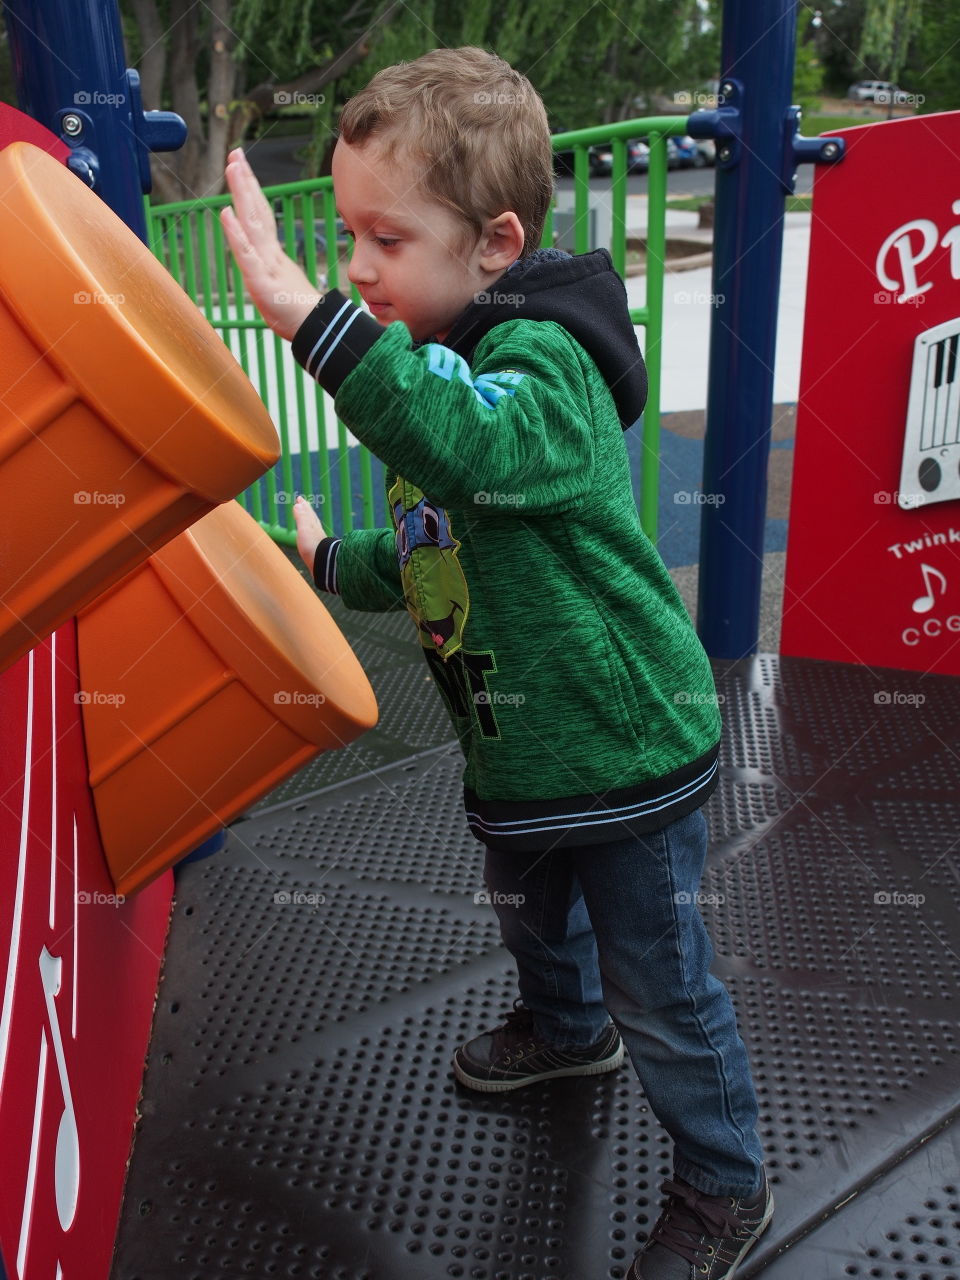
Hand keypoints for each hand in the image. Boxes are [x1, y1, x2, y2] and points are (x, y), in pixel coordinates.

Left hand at [220, 148, 322, 340]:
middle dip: (245, 182)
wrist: (316, 332)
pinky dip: (236, 233)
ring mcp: (266, 266)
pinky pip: (247, 255)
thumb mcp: (282, 290)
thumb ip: (274, 274)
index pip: (261, 217)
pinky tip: (226, 214)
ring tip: (233, 168)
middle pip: (256, 212)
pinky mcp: (261, 282)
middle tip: (236, 154)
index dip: (252, 191)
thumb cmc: (299, 314)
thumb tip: (269, 266)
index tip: (242, 167)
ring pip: (252, 225)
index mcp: (272, 255)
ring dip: (242, 195)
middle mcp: (269, 254)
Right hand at [293, 495, 326, 571]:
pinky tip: (312, 538)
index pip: (308, 513)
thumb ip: (302, 517)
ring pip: (314, 528)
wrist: (323, 564)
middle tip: (304, 504)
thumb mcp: (305, 529)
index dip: (304, 506)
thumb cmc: (312, 546)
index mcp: (312, 526)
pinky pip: (314, 538)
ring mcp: (318, 541)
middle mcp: (316, 532)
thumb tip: (298, 504)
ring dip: (310, 522)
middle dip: (307, 511)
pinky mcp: (318, 550)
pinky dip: (311, 534)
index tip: (300, 499)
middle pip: (312, 519)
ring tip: (307, 519)